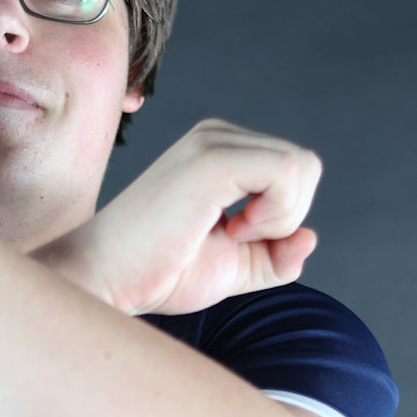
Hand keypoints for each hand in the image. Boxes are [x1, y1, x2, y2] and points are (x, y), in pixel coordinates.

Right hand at [33, 118, 320, 315]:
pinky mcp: (211, 161)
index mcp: (220, 152)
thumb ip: (276, 254)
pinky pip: (287, 173)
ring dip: (280, 217)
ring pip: (301, 166)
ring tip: (230, 235)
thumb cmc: (158, 273)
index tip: (236, 239)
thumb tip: (310, 237)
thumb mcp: (234, 267)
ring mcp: (212, 143)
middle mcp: (216, 137)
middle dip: (287, 216)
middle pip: (305, 165)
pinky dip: (274, 214)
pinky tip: (232, 231)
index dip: (283, 218)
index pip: (294, 171)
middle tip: (234, 238)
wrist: (106, 279)